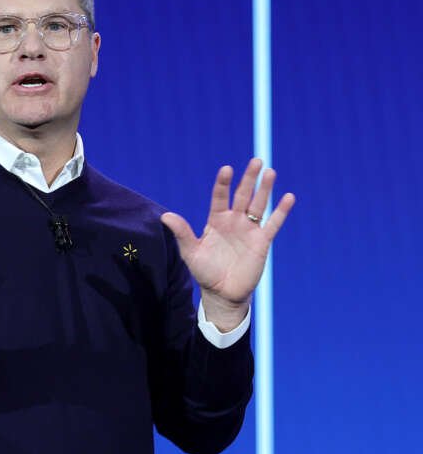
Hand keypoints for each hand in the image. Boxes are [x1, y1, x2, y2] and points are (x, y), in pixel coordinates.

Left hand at [160, 158, 295, 330]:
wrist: (222, 293)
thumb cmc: (204, 271)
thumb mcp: (191, 252)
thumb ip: (182, 233)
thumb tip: (165, 216)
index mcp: (216, 220)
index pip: (220, 197)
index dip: (223, 183)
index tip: (227, 169)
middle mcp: (234, 221)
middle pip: (243, 195)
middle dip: (249, 178)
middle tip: (257, 161)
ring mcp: (249, 230)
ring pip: (259, 205)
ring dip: (265, 189)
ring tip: (270, 172)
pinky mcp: (262, 241)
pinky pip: (273, 224)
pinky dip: (281, 211)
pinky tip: (289, 197)